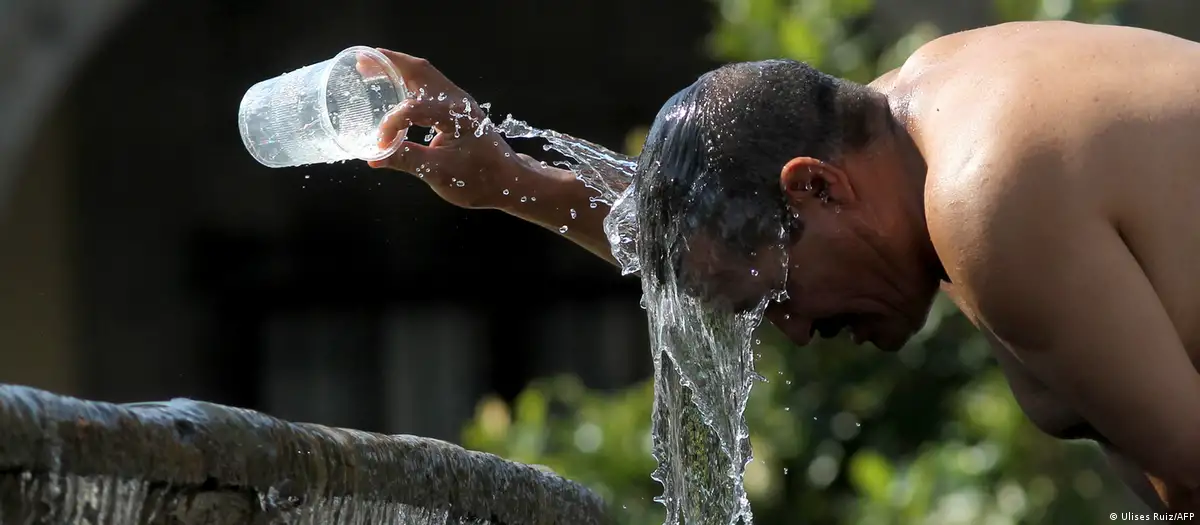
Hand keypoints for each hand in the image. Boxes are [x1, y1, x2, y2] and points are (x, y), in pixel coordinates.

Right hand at [364, 49, 526, 209]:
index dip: (391, 124)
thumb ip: (406, 161)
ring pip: (425, 75)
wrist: (508, 182)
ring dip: (399, 69)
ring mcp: (460, 102)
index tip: (380, 145)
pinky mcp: (458, 109)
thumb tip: (374, 158)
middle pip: (420, 71)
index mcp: (455, 115)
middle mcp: (458, 101)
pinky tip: (395, 87)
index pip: (413, 109)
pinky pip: (430, 86)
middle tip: (362, 62)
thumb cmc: (479, 179)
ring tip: (373, 68)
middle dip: (390, 64)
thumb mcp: (440, 174)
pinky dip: (410, 81)